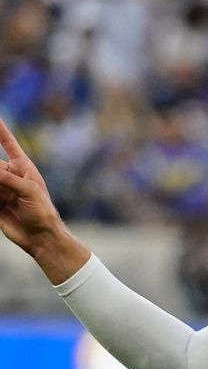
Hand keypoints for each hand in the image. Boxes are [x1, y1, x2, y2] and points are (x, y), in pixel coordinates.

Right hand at [0, 117, 62, 254]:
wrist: (41, 237)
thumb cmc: (43, 211)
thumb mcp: (28, 190)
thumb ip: (6, 178)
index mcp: (23, 168)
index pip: (9, 144)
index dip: (1, 131)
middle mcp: (10, 176)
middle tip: (0, 179)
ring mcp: (1, 190)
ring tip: (0, 193)